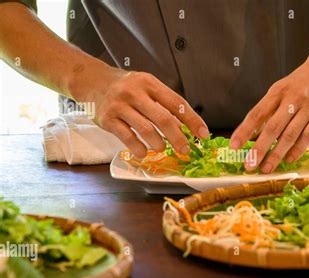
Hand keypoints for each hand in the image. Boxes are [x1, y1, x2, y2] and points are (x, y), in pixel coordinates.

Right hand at [83, 67, 208, 157]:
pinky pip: (127, 138)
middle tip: (185, 150)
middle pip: (163, 119)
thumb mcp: (146, 87)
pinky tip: (144, 152)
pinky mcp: (107, 119)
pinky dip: (139, 148)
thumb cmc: (124, 87)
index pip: (177, 103)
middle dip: (178, 138)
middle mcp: (135, 92)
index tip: (203, 134)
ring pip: (146, 130)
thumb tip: (185, 127)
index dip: (192, 120)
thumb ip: (163, 104)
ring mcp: (120, 106)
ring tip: (162, 148)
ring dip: (159, 144)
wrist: (91, 80)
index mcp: (150, 83)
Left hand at [231, 59, 308, 172]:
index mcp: (277, 92)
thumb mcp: (279, 91)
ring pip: (290, 135)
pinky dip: (297, 150)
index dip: (244, 131)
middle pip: (273, 128)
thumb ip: (267, 111)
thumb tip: (251, 134)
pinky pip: (308, 136)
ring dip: (277, 154)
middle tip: (249, 165)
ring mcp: (308, 107)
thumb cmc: (299, 83)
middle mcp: (292, 99)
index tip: (234, 146)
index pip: (257, 114)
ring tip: (266, 168)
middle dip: (259, 149)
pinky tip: (288, 159)